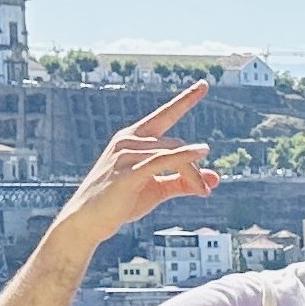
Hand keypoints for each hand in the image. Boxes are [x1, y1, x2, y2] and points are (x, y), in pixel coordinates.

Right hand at [60, 82, 213, 244]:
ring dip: (192, 175)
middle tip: (205, 191)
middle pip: (176, 144)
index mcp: (134, 139)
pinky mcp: (126, 172)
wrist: (89, 221)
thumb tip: (215, 179)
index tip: (204, 84)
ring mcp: (125, 154)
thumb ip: (184, 181)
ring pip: (173, 153)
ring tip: (202, 193)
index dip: (185, 100)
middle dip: (194, 169)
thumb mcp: (157, 189)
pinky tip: (200, 153)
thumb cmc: (121, 202)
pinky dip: (183, 158)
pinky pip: (161, 160)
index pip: (165, 115)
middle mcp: (128, 140)